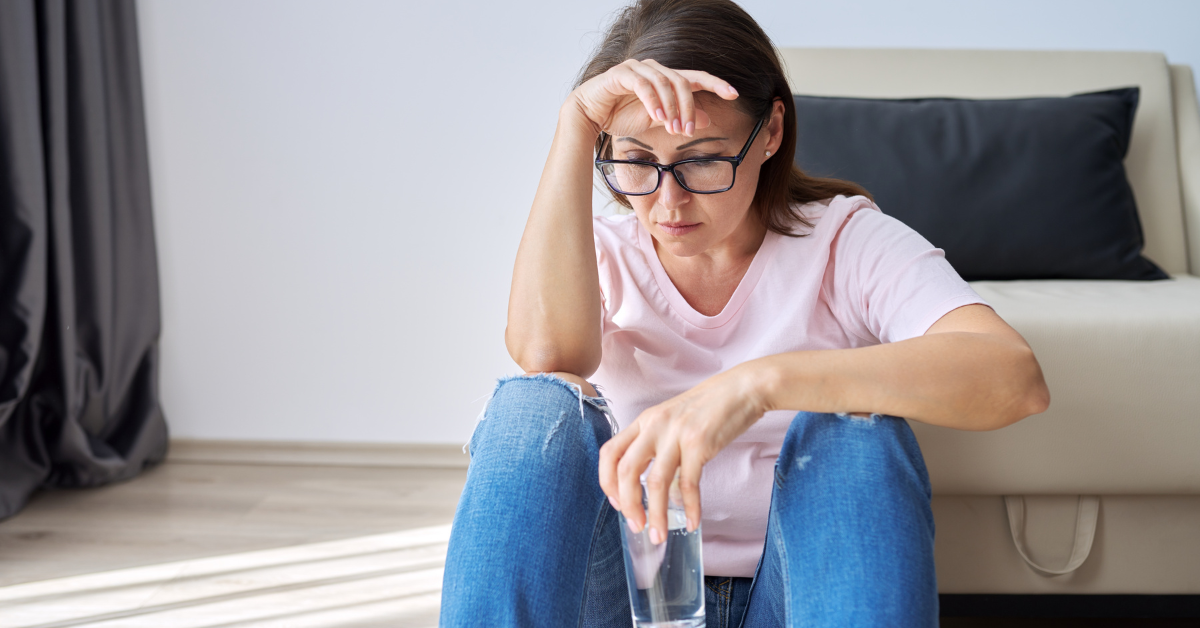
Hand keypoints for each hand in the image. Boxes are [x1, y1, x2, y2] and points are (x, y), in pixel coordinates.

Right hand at [566, 58, 738, 138]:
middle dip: (689, 108)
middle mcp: (654, 69)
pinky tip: (657, 116)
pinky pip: (642, 83)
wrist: (588, 116)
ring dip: (672, 107)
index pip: (696, 78)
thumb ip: (680, 118)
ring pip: (664, 82)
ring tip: (673, 129)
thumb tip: (708, 120)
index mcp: (665, 79)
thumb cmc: (620, 117)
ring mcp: (637, 68)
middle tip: (689, 131)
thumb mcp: (657, 122)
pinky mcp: (621, 73)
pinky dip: (653, 100)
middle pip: (683, 82)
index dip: (716, 83)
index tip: (734, 93)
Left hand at [598, 362, 771, 543]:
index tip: (617, 503)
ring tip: (659, 535)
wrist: (743, 389)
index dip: (607, 481)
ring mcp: (676, 434)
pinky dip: (690, 508)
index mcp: (645, 421)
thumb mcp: (675, 423)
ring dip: (656, 515)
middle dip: (627, 504)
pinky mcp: (699, 443)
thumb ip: (662, 452)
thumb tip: (662, 495)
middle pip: (626, 470)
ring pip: (654, 483)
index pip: (610, 452)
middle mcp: (654, 425)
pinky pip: (688, 484)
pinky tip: (693, 523)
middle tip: (636, 526)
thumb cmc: (710, 408)